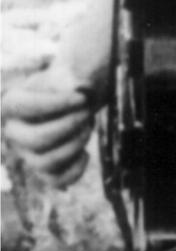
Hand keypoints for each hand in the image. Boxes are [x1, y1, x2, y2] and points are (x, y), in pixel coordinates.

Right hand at [3, 60, 99, 187]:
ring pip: (45, 163)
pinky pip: (56, 181)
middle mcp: (14, 131)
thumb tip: (77, 87)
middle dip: (69, 128)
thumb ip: (71, 74)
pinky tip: (85, 153)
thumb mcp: (72, 69)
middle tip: (87, 114)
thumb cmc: (74, 83)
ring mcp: (28, 152)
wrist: (80, 97)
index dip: (54, 104)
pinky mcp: (45, 168)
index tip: (82, 98)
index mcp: (12, 104)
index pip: (21, 106)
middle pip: (35, 140)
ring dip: (75, 145)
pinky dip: (76, 170)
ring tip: (88, 128)